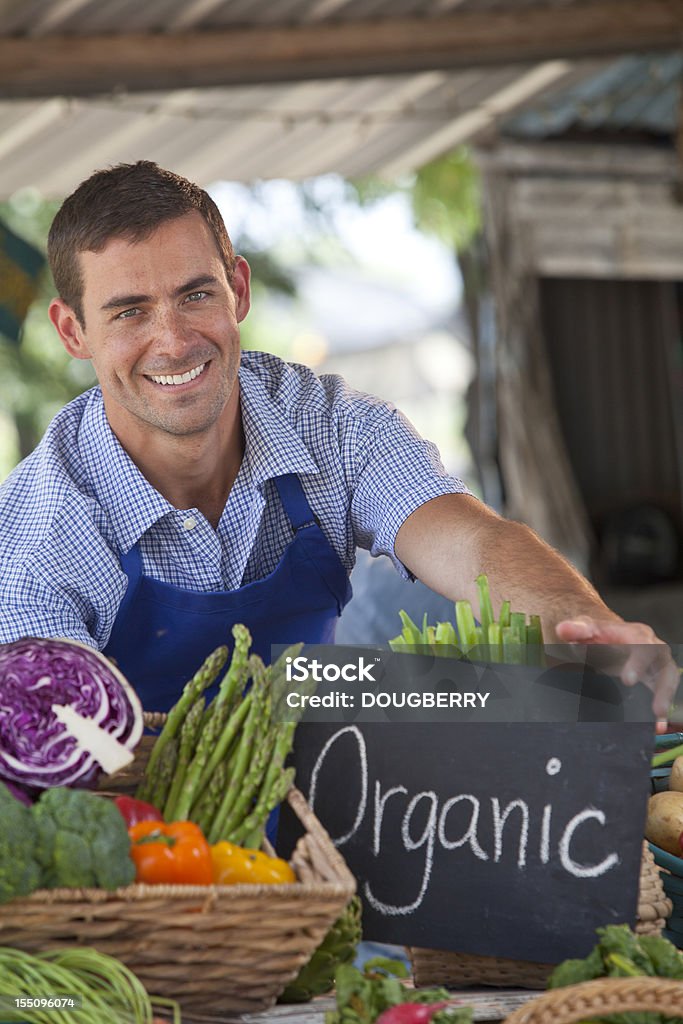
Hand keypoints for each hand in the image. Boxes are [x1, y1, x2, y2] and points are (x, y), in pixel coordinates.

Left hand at [555, 615, 679, 730]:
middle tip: (653, 707)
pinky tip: (657, 726)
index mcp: (637, 634)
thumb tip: (562, 630)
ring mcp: (658, 666)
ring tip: (658, 717)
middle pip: (663, 666)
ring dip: (664, 699)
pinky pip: (665, 696)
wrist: (606, 640)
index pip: (643, 645)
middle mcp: (654, 649)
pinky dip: (662, 712)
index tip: (627, 681)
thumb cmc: (598, 636)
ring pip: (669, 681)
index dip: (638, 664)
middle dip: (659, 686)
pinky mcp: (659, 682)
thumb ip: (576, 630)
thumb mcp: (587, 630)